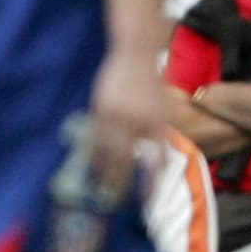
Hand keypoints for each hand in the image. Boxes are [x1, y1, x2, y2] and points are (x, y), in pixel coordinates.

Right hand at [89, 48, 165, 204]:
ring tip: (97, 187)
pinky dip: (91, 150)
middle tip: (113, 199)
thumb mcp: (162, 107)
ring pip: (107, 150)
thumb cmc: (150, 81)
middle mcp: (139, 122)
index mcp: (159, 123)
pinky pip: (95, 135)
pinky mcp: (101, 108)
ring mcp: (118, 115)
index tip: (144, 199)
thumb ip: (157, 133)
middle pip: (127, 161)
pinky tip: (88, 162)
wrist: (135, 52)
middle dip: (120, 182)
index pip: (157, 160)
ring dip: (101, 171)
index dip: (151, 182)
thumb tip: (153, 162)